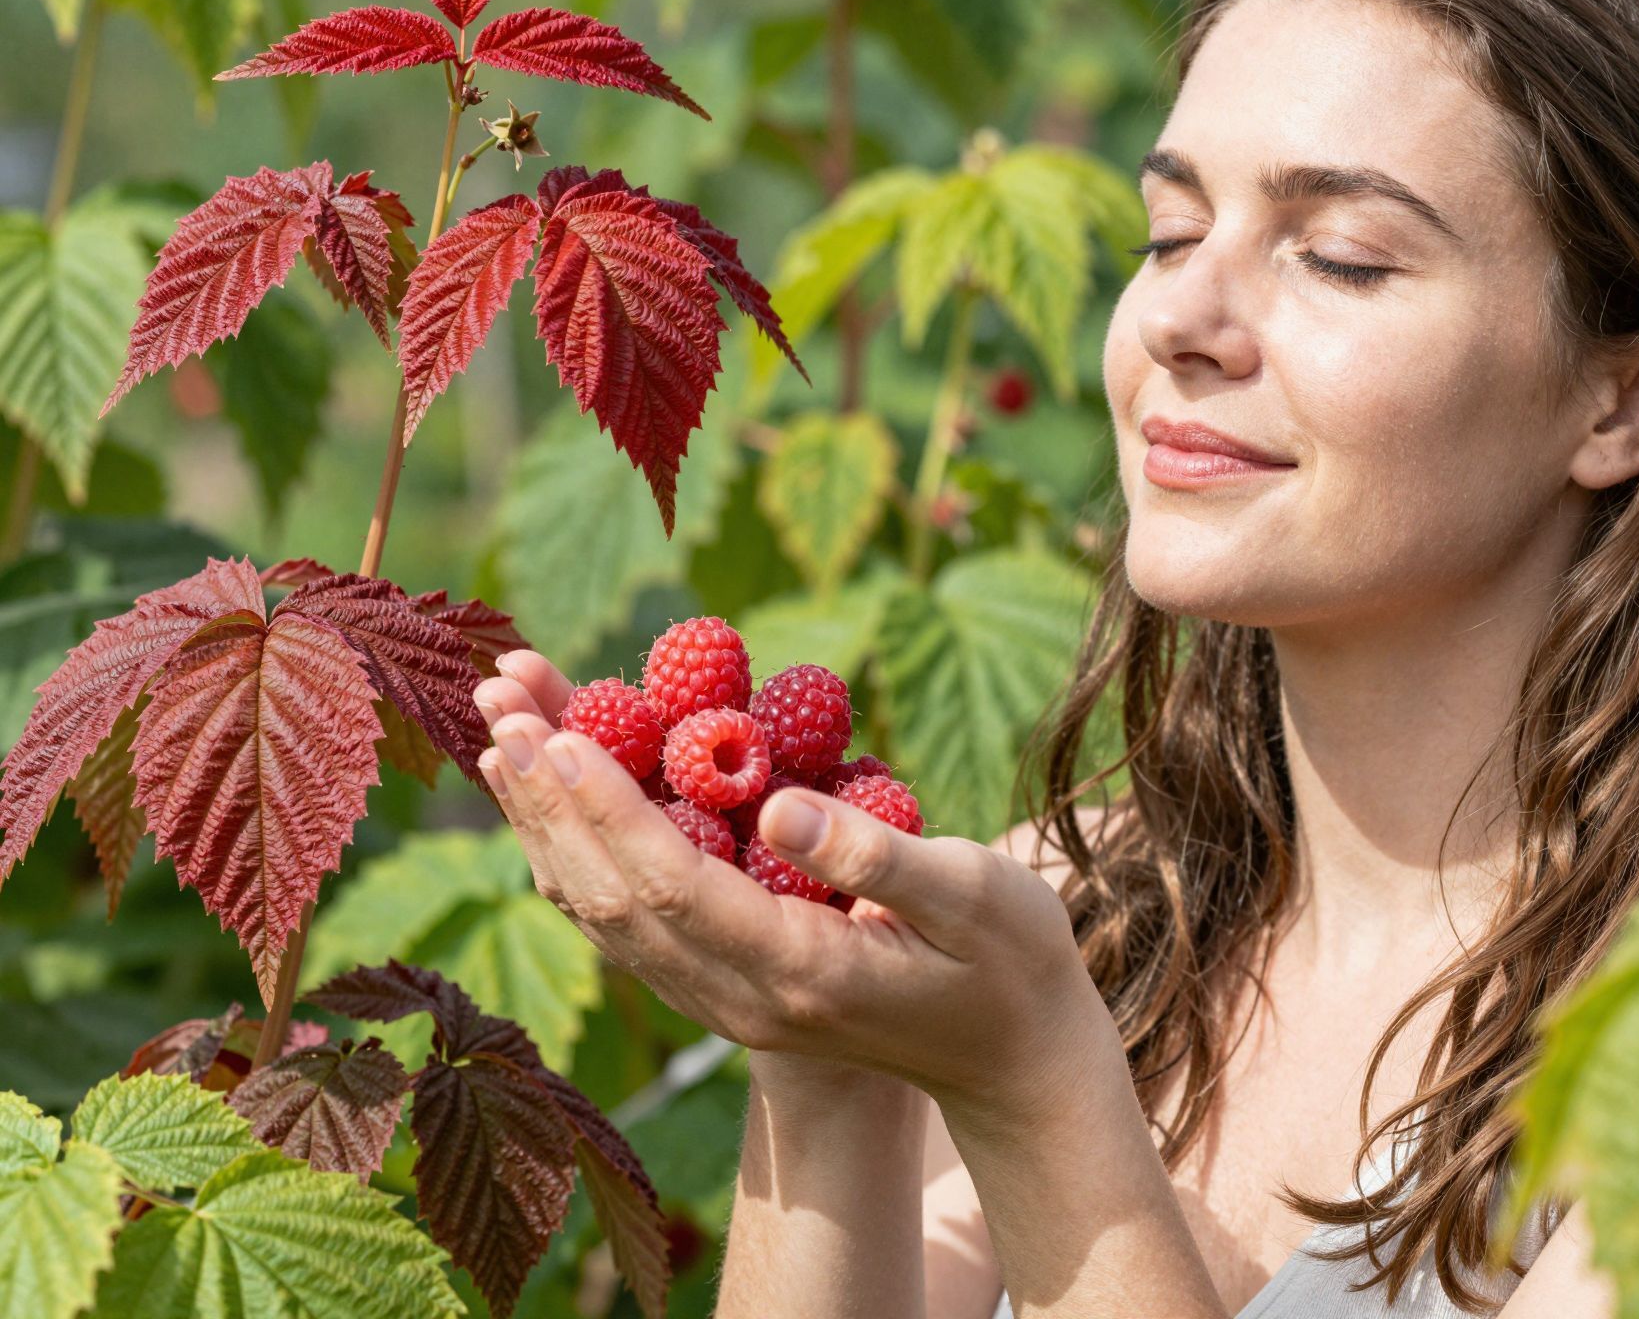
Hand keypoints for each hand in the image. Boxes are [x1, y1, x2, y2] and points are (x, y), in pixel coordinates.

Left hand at [474, 650, 1113, 1125]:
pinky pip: (631, 918)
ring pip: (607, 912)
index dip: (608, 806)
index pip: (672, 885)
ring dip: (546, 822)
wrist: (1012, 1062)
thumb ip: (877, 855)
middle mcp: (741, 996)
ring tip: (502, 729)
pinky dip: (581, 850)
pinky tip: (556, 797)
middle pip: (612, 897)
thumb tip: (775, 805)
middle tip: (497, 705)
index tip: (557, 731)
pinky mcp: (730, 984)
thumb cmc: (1012, 966)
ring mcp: (729, 999)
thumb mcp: (974, 895)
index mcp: (797, 972)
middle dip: (548, 800)